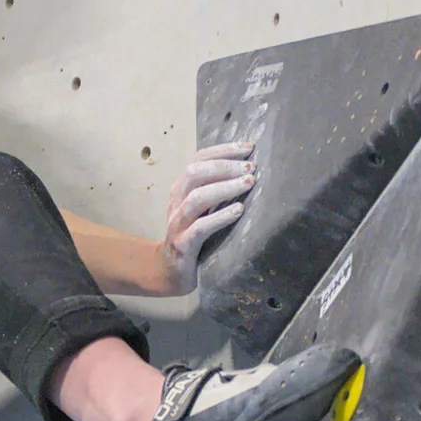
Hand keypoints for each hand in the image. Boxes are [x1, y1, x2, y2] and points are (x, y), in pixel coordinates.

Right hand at [161, 144, 256, 292]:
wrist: (169, 272)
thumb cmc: (193, 237)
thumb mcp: (201, 209)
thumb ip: (215, 190)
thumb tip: (248, 170)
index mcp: (181, 189)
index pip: (199, 159)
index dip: (223, 150)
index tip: (249, 148)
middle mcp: (176, 202)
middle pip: (195, 173)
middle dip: (225, 166)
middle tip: (250, 169)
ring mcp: (177, 224)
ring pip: (197, 197)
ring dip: (225, 188)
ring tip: (248, 183)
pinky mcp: (183, 245)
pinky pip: (200, 228)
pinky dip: (220, 216)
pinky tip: (238, 210)